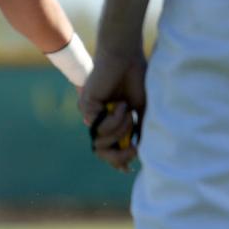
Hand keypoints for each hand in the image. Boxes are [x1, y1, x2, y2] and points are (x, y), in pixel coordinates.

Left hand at [79, 43, 146, 171]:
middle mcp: (99, 121)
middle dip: (119, 155)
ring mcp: (91, 114)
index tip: (129, 170)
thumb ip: (140, 131)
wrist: (127, 59)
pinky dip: (113, 119)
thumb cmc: (137, 81)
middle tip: (133, 148)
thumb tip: (142, 154)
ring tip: (126, 111)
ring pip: (101, 141)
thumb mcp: (143, 111)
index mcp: (112, 122)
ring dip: (120, 129)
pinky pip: (98, 126)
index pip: (110, 150)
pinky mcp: (86, 106)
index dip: (118, 162)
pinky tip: (119, 105)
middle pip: (102, 153)